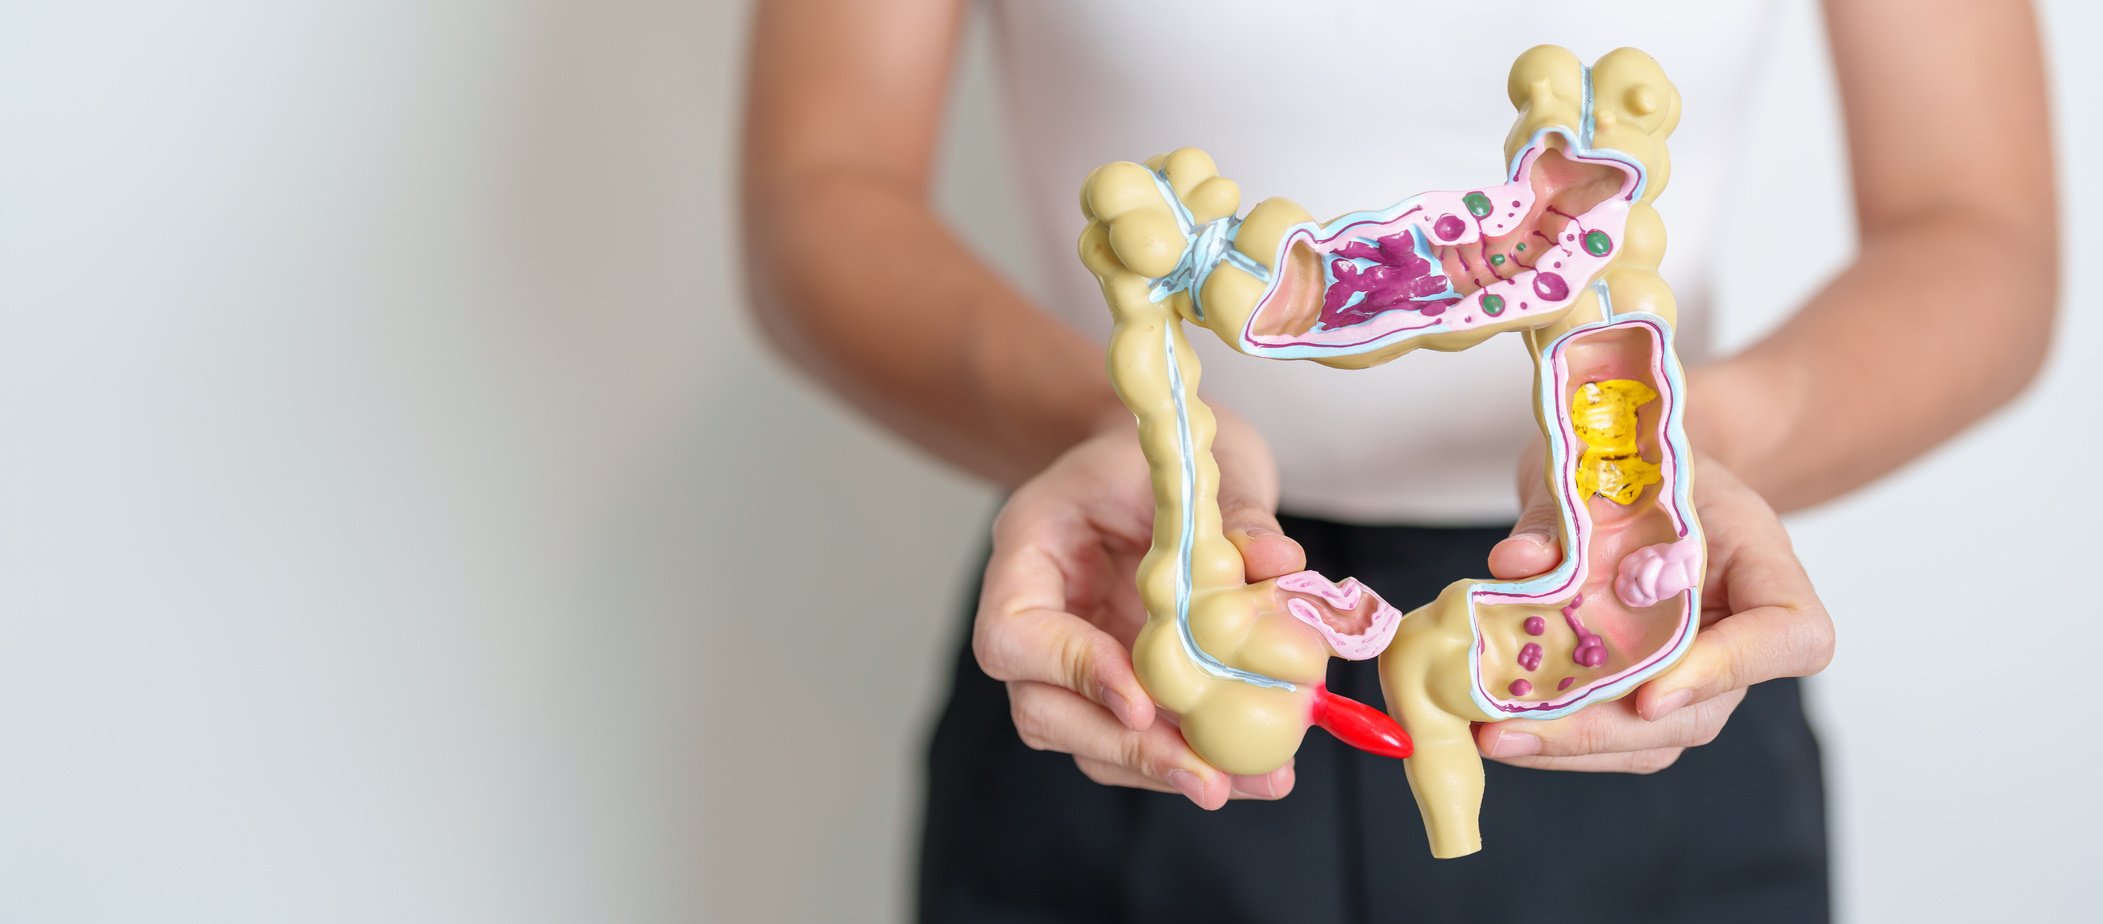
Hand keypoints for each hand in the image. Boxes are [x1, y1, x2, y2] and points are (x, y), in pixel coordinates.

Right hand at [972, 413, 1306, 806]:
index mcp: (1028, 551)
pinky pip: (1141, 737)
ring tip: (1252, 782)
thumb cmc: (1158, 448)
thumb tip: (1279, 565)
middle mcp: (1040, 616)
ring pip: (1092, 740)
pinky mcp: (1120, 684)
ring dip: (1167, 769)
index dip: (1071, 673)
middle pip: (1044, 711)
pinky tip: (1257, 771)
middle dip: (1128, 750)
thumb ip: (1233, 513)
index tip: (1142, 700)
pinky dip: (1194, 756)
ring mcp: (1075, 657)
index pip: (1012, 636)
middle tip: (1207, 778)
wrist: (1156, 454)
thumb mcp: (1195, 461)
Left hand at [1475, 450, 1836, 771]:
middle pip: (1703, 711)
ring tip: (1492, 736)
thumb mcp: (1607, 466)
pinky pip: (1615, 733)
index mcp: (1763, 564)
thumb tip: (1517, 563)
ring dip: (1570, 747)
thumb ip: (1564, 515)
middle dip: (1605, 730)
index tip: (1651, 693)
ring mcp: (1698, 672)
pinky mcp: (1647, 689)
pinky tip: (1496, 729)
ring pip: (1654, 737)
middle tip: (1517, 729)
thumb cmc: (1639, 463)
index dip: (1732, 670)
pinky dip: (1555, 737)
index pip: (1791, 635)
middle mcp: (1740, 632)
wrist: (1637, 467)